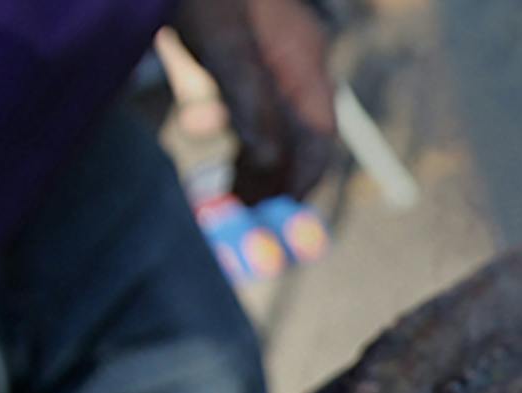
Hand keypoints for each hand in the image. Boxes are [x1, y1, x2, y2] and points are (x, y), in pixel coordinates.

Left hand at [169, 0, 336, 202]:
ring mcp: (267, 58)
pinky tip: (203, 121)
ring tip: (221, 178)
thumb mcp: (228, 48)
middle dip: (267, 174)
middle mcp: (294, 66)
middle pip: (292, 137)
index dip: (301, 183)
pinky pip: (241, 99)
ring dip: (244, 151)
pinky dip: (226, 119)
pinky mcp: (239, 52)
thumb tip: (267, 175)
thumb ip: (253, 111)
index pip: (318, 141)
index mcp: (305, 65)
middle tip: (237, 206)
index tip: (274, 215)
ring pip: (264, 121)